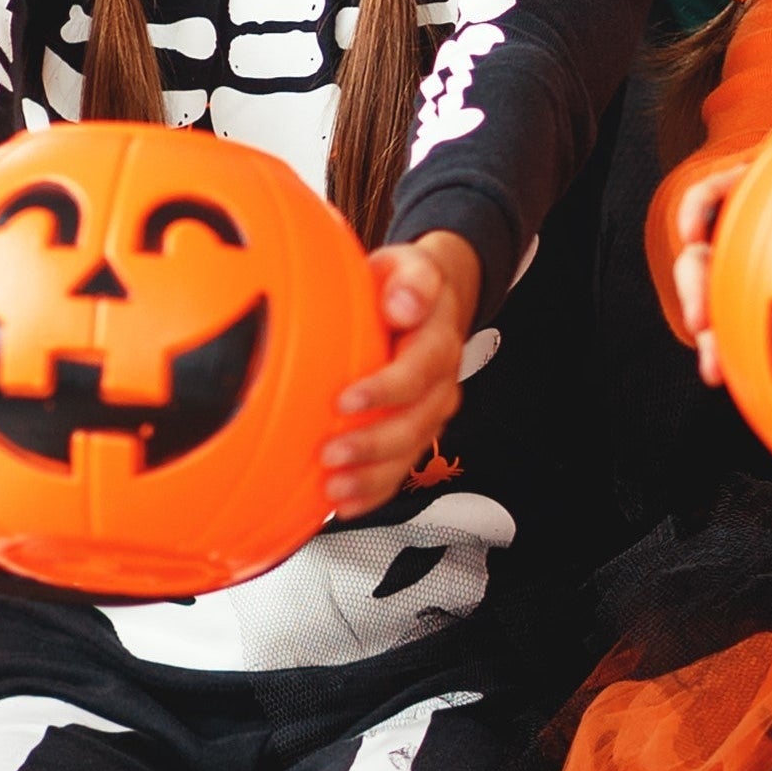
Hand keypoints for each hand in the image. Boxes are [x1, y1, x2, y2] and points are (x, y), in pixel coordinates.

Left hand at [322, 230, 480, 514]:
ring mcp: (429, 412)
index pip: (419, 370)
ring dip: (372, 476)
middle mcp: (440, 383)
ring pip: (410, 452)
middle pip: (416, 422)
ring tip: (334, 489)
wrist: (424, 303)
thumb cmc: (402, 286)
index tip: (345, 400)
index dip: (386, 390)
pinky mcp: (414, 433)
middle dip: (374, 445)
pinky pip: (399, 468)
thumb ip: (409, 279)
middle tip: (331, 455)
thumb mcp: (408, 266)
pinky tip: (342, 505)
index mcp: (437, 342)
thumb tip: (401, 303)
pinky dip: (373, 491)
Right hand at [663, 87, 771, 388]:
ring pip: (721, 303)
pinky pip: (753, 330)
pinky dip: (744, 355)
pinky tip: (742, 382)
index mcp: (757, 189)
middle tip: (700, 321)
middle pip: (704, 259)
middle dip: (694, 290)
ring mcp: (758, 270)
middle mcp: (747, 230)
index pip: (712, 194)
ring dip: (711, 335)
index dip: (698, 211)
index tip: (693, 235)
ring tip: (714, 369)